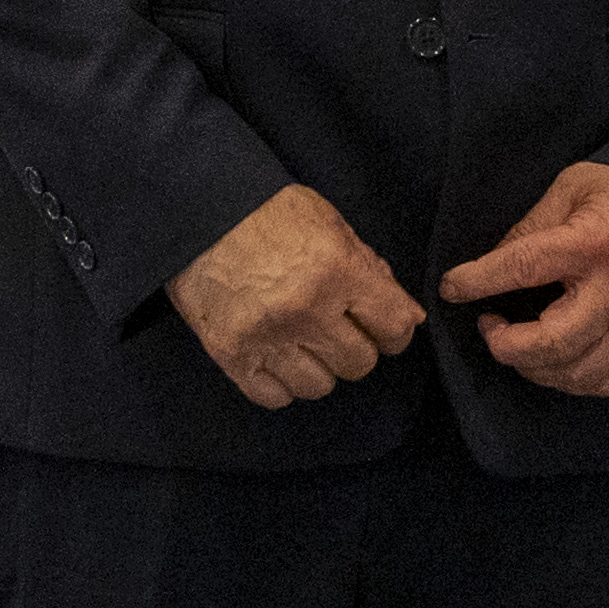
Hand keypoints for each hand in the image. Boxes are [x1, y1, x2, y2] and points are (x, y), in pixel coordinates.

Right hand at [169, 186, 425, 408]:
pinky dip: (281, 383)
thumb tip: (408, 315)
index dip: (394, 331)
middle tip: (338, 329)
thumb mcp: (332, 224)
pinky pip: (275, 397)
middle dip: (356, 347)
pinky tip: (278, 357)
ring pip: (319, 386)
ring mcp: (267, 336)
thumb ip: (371, 270)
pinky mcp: (231, 354)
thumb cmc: (268, 210)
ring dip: (319, 368)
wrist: (199, 210)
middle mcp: (306, 310)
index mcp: (338, 270)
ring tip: (304, 342)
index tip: (383, 328)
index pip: (393, 327)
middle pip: (359, 363)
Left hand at [440, 162, 608, 398]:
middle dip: (508, 345)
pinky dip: (569, 380)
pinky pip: (604, 381)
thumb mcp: (575, 186)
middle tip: (489, 325)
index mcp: (593, 243)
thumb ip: (532, 226)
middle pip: (554, 342)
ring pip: (578, 372)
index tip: (452, 287)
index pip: (524, 267)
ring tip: (517, 343)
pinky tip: (552, 361)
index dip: (479, 280)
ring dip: (534, 368)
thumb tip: (493, 263)